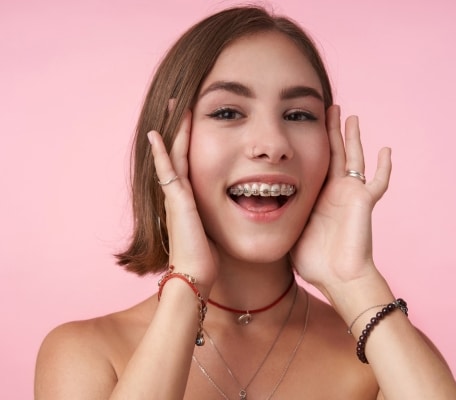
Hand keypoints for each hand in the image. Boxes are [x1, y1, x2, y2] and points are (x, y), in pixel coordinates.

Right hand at [148, 110, 217, 293]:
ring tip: (174, 107)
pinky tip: (157, 135)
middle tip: (179, 104)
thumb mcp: (210, 230)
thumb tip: (226, 213)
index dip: (188, 141)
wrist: (194, 276)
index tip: (191, 121)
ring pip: (173, 155)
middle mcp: (177, 194)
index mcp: (187, 199)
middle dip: (179, 128)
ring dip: (174, 131)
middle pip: (177, 152)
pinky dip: (161, 153)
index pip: (187, 162)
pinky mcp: (177, 201)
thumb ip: (212, 217)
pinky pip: (167, 171)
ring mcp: (174, 197)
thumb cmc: (204, 258)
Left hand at [290, 105, 390, 298]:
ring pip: (353, 158)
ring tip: (350, 116)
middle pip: (333, 152)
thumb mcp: (293, 231)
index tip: (302, 123)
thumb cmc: (316, 262)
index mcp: (318, 195)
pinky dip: (383, 168)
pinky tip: (386, 150)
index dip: (310, 143)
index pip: (314, 161)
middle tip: (329, 108)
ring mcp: (351, 194)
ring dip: (351, 137)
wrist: (339, 278)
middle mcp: (335, 190)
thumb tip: (261, 209)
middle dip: (330, 130)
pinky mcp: (364, 201)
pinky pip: (377, 182)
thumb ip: (284, 216)